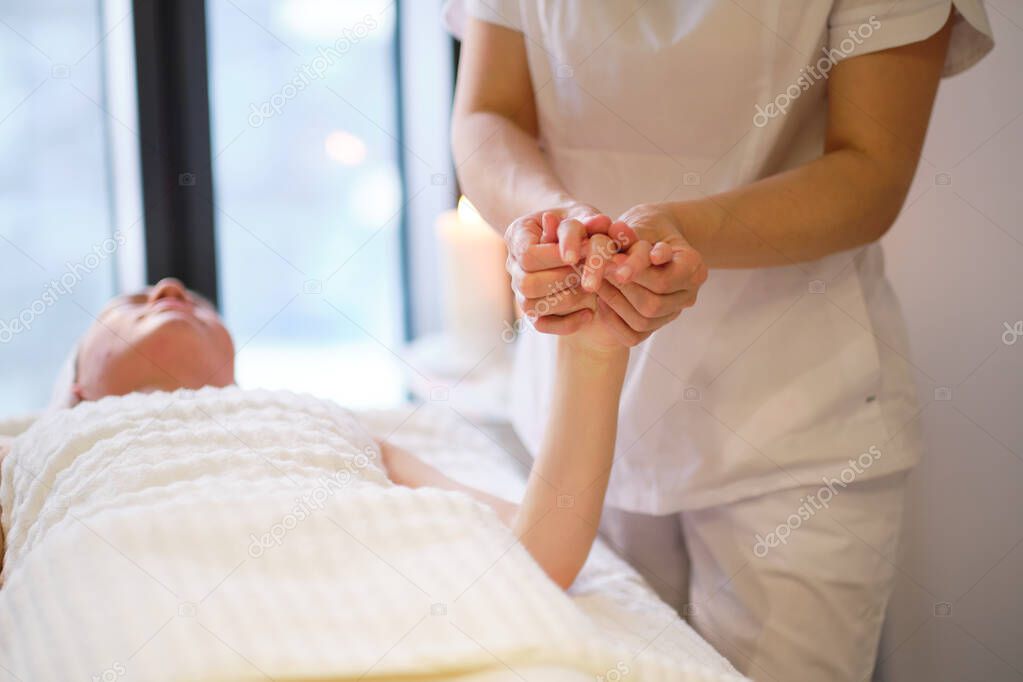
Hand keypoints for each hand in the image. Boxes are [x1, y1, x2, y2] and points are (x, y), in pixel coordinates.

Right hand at [505, 203, 613, 334]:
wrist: (572, 239)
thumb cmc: (577, 223)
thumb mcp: (582, 214)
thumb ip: (589, 219)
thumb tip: (599, 223)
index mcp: (518, 235)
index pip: (528, 254)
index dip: (555, 257)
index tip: (584, 252)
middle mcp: (513, 265)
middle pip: (527, 284)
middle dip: (563, 278)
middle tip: (588, 271)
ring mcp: (520, 290)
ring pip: (531, 306)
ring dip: (567, 299)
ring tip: (591, 288)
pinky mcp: (534, 309)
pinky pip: (542, 324)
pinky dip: (567, 323)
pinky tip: (589, 313)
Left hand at [594, 203, 707, 345]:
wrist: (649, 238)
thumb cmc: (644, 228)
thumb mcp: (640, 225)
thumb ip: (630, 237)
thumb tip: (616, 239)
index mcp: (694, 268)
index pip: (664, 281)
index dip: (635, 273)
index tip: (611, 260)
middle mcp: (689, 294)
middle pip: (653, 305)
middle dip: (622, 289)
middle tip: (599, 272)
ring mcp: (673, 312)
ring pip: (643, 321)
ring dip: (615, 302)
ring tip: (598, 282)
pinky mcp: (656, 325)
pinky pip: (634, 336)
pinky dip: (613, 319)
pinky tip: (602, 300)